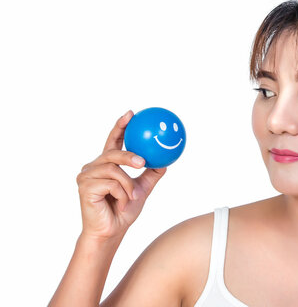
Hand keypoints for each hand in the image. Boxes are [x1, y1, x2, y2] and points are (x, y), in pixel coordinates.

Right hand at [76, 110, 166, 239]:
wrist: (111, 231)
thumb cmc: (123, 211)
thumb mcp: (142, 189)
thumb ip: (151, 174)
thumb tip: (166, 160)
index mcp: (106, 165)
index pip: (113, 141)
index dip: (121, 126)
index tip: (131, 113)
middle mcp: (93, 167)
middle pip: (112, 152)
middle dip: (128, 154)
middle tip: (142, 161)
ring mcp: (87, 176)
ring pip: (114, 169)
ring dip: (128, 185)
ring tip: (133, 196)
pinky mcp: (84, 186)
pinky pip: (111, 183)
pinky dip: (122, 194)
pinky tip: (122, 204)